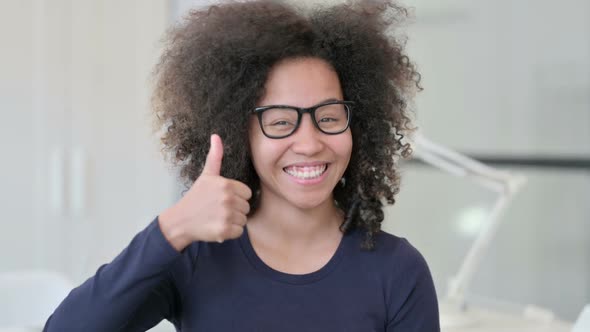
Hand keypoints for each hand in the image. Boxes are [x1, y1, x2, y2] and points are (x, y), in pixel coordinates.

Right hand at [159, 134, 251, 250]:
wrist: (181, 220)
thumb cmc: (195, 197)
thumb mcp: (206, 175)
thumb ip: (215, 156)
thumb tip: (216, 136)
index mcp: (226, 185)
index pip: (246, 193)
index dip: (237, 196)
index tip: (223, 198)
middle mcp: (228, 200)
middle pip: (246, 206)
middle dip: (235, 209)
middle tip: (219, 209)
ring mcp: (226, 216)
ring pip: (243, 219)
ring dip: (233, 221)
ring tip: (218, 217)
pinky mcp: (225, 231)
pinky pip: (239, 231)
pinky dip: (230, 232)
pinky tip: (218, 226)